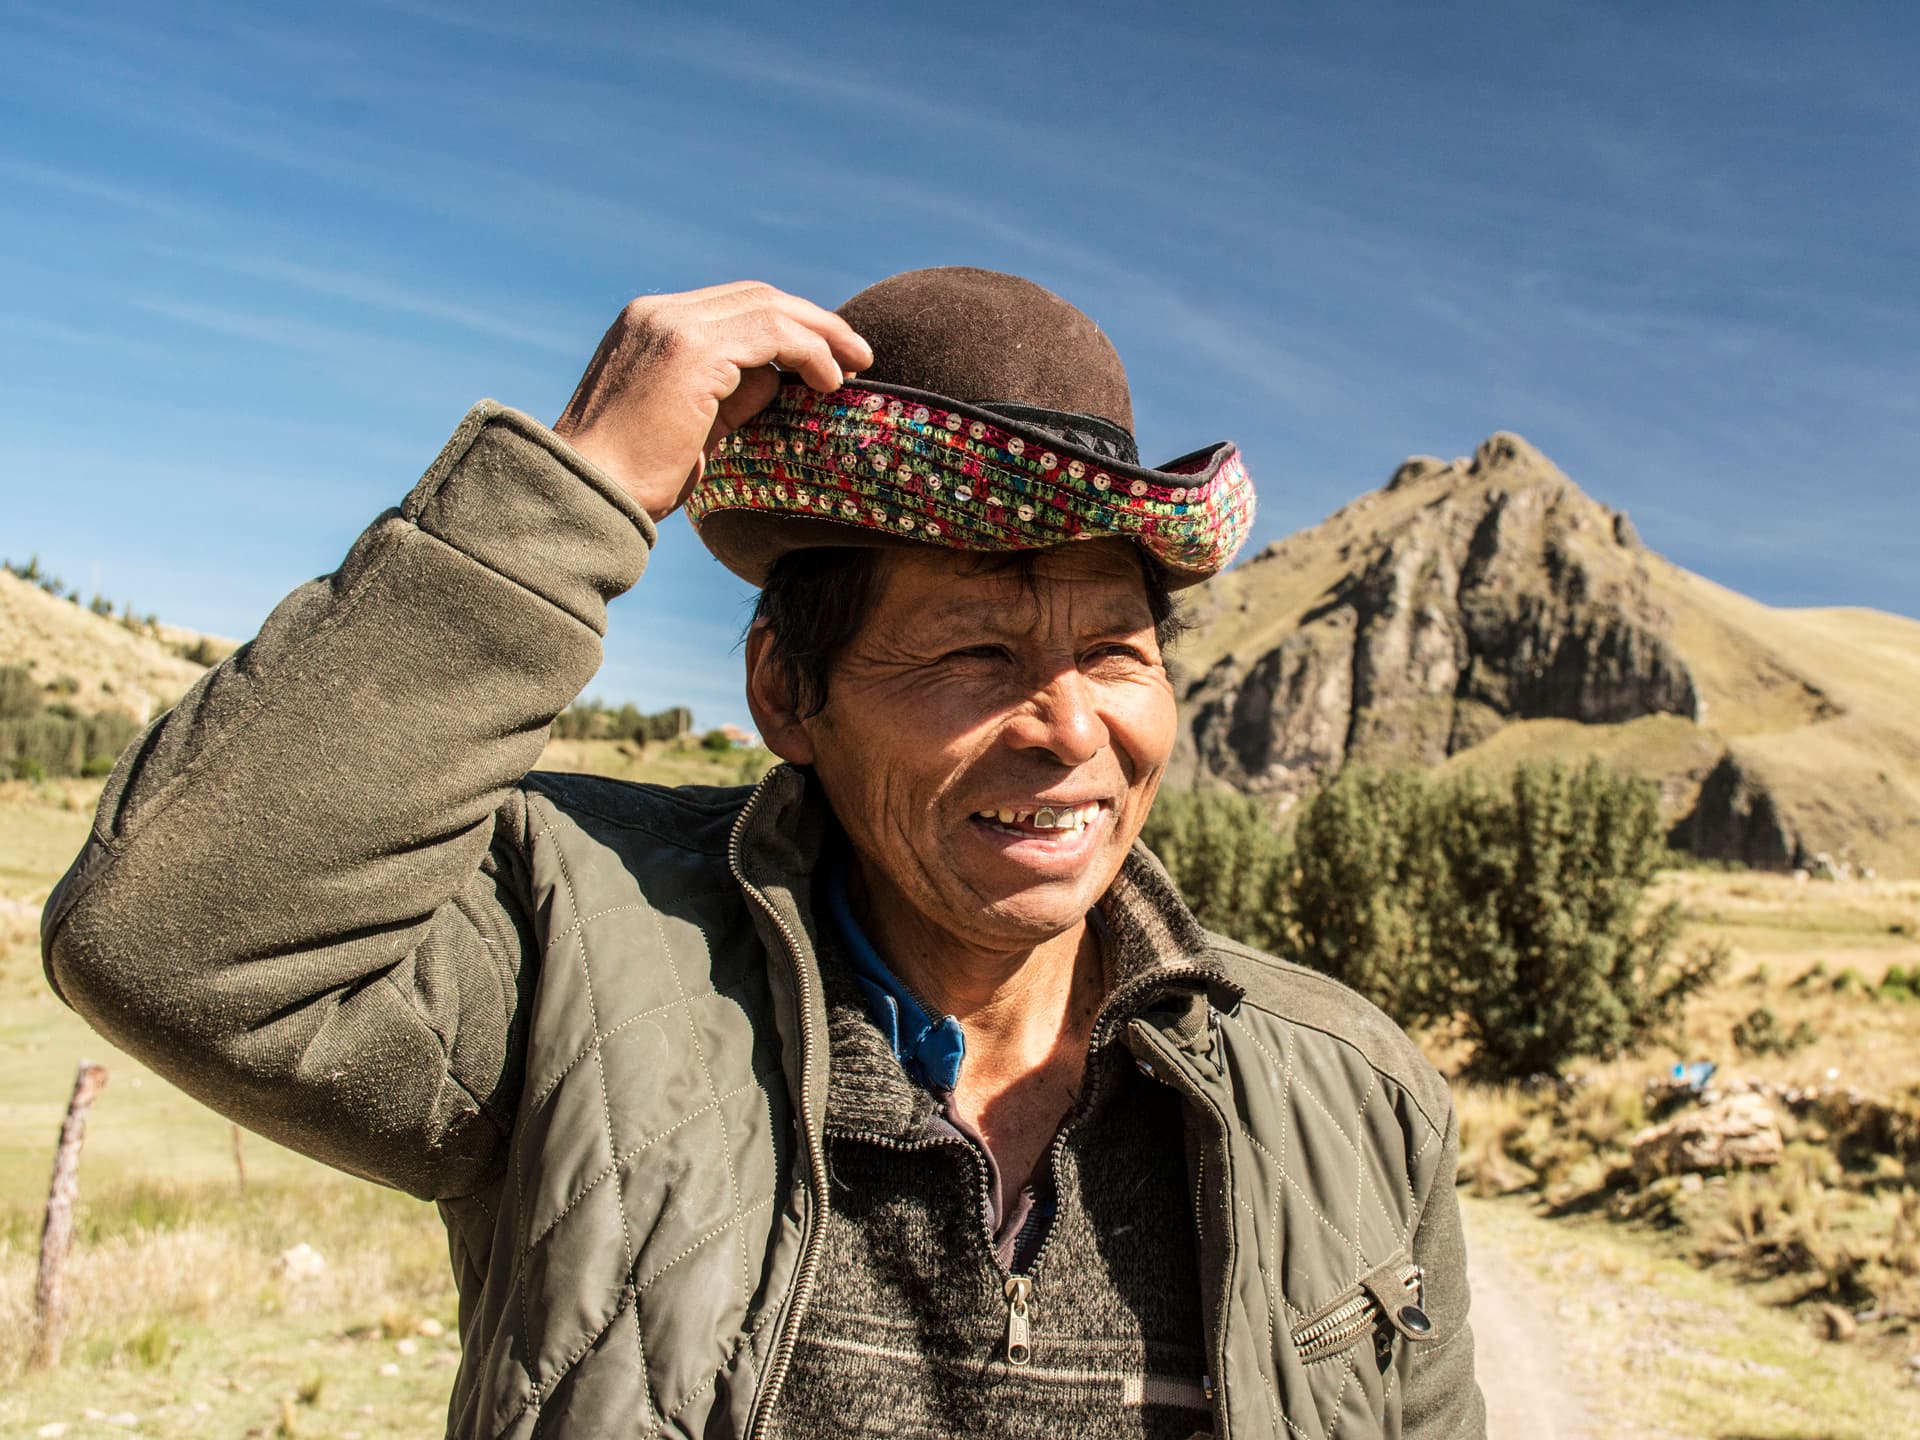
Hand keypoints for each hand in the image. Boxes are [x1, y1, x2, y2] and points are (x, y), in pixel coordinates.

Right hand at [553, 281, 871, 521]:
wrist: (586, 497)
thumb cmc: (632, 479)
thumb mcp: (693, 426)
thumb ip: (732, 394)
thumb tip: (778, 378)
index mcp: (650, 326)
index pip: (735, 306)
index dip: (789, 325)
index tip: (828, 357)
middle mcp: (658, 314)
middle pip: (757, 296)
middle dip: (815, 322)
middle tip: (858, 355)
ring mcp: (672, 326)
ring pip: (769, 307)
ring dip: (822, 334)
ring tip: (855, 367)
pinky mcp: (691, 351)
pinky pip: (771, 333)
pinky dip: (808, 352)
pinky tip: (829, 382)